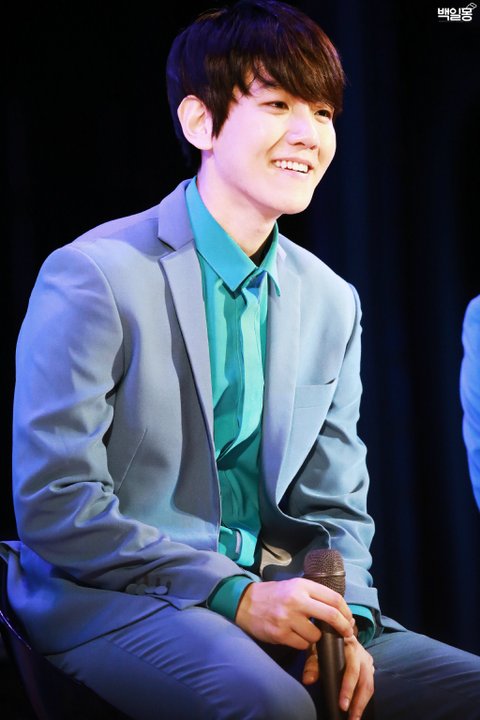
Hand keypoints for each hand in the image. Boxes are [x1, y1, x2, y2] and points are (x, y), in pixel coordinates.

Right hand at [235, 578, 353, 648]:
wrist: (245, 602)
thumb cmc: (274, 594)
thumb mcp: (294, 586)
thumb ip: (313, 595)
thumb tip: (338, 611)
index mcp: (302, 586)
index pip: (333, 598)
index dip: (346, 611)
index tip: (349, 620)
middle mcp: (296, 600)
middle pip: (331, 616)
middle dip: (343, 627)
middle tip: (347, 633)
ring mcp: (287, 618)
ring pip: (316, 635)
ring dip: (317, 637)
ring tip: (308, 632)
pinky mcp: (280, 634)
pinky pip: (302, 645)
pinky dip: (303, 643)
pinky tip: (296, 636)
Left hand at [302, 634, 374, 718]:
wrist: (333, 631)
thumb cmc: (324, 641)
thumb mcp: (316, 648)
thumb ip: (312, 663)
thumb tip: (308, 680)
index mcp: (349, 645)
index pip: (352, 669)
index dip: (348, 688)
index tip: (343, 704)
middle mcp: (361, 652)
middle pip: (364, 680)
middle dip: (358, 702)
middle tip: (350, 717)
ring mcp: (367, 660)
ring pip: (369, 685)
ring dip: (362, 703)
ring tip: (354, 718)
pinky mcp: (369, 667)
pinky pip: (369, 685)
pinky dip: (363, 699)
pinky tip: (357, 709)